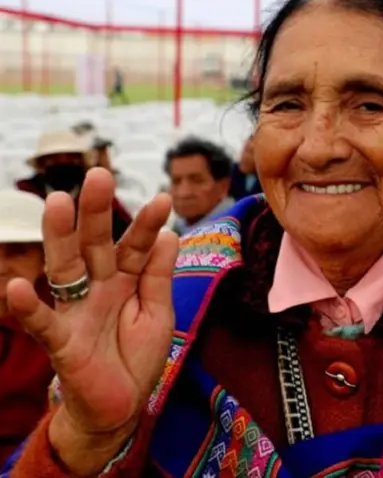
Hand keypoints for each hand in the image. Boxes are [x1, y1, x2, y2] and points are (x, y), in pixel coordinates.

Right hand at [5, 168, 177, 474]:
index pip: (136, 246)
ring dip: (60, 237)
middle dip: (97, 212)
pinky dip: (27, 306)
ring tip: (57, 203)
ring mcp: (76, 310)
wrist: (120, 406)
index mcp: (125, 280)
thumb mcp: (158, 314)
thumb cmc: (136, 355)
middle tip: (100, 174)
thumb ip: (158, 277)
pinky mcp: (61, 341)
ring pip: (65, 268)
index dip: (147, 224)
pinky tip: (13, 286)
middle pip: (95, 244)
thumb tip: (170, 235)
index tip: (163, 198)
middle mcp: (97, 287)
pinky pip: (41, 321)